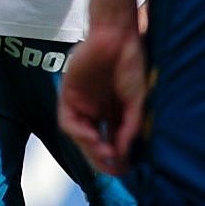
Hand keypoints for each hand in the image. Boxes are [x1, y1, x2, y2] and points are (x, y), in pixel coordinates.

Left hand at [58, 20, 146, 174]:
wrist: (117, 36)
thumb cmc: (131, 64)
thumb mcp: (136, 101)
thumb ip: (130, 127)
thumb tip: (123, 153)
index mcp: (113, 112)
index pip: (112, 142)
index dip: (117, 158)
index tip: (126, 169)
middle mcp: (96, 110)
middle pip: (95, 143)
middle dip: (102, 159)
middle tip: (113, 168)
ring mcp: (82, 103)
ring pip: (81, 136)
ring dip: (90, 149)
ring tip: (105, 152)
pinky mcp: (69, 94)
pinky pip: (68, 122)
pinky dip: (78, 132)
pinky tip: (92, 136)